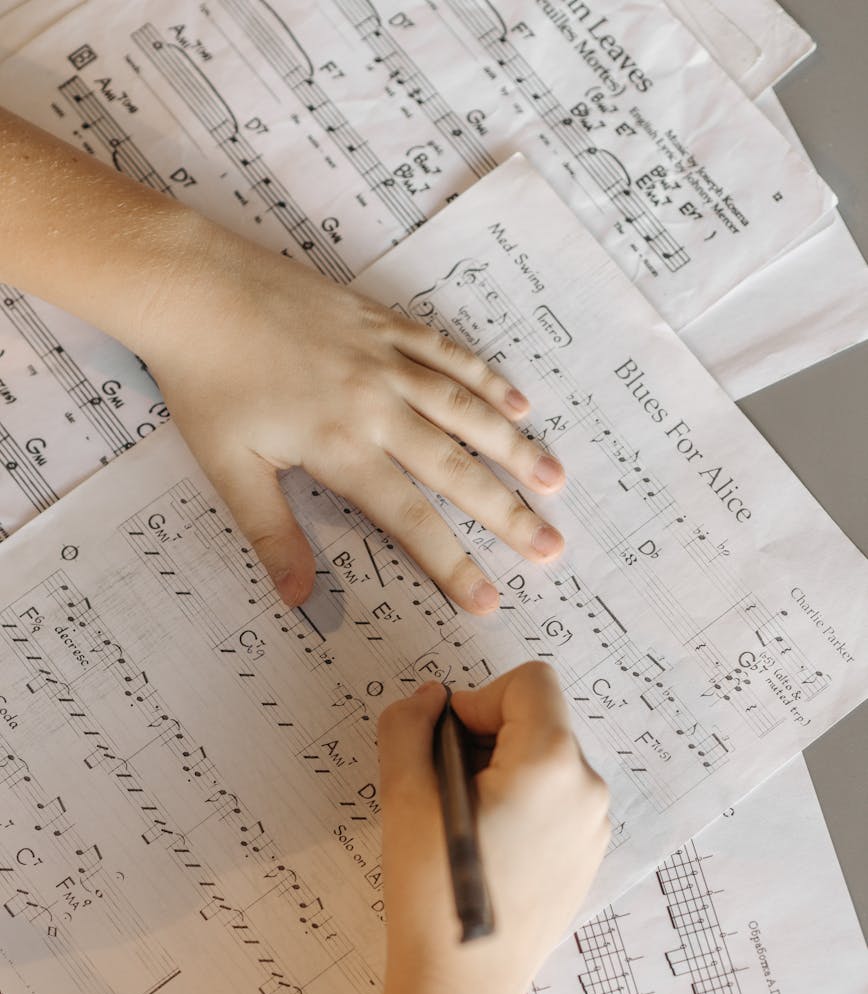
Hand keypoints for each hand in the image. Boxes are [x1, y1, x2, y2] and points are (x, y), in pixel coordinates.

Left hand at [140, 226, 565, 612]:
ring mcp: (387, 359)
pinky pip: (448, 352)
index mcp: (342, 447)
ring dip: (515, 447)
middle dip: (509, 514)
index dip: (452, 564)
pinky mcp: (383, 323)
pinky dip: (487, 378)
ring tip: (556, 480)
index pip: (411, 519)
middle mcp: (378, 404)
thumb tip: (299, 599)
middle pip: (458, 468)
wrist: (193, 287)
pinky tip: (518, 401)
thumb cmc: (205, 382)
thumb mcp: (231, 469)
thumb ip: (273, 534)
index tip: (488, 599)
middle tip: (553, 546)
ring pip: (467, 409)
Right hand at [377, 663, 609, 993]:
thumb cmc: (433, 893)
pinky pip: (556, 800)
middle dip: (488, 737)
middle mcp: (587, 788)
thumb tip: (431, 698)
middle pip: (539, 720)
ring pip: (546, 761)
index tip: (448, 742)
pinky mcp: (588, 855)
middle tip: (447, 789)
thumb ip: (409, 726)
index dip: (480, 699)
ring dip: (503, 771)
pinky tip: (488, 848)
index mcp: (551, 764)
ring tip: (465, 824)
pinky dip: (521, 804)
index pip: (529, 682)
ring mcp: (594, 826)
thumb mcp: (403, 796)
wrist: (463, 987)